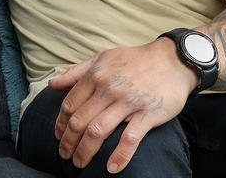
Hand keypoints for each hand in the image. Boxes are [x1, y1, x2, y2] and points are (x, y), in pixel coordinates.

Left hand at [46, 40, 196, 172]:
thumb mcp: (102, 58)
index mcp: (96, 76)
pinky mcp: (148, 114)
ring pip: (99, 131)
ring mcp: (129, 102)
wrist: (173, 60)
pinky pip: (130, 138)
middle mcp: (109, 89)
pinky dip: (120, 156)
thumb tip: (52, 84)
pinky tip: (111, 168)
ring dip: (85, 151)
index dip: (60, 123)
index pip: (70, 104)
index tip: (58, 136)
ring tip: (79, 163)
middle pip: (80, 121)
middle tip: (64, 154)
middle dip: (68, 142)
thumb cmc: (135, 60)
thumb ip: (76, 72)